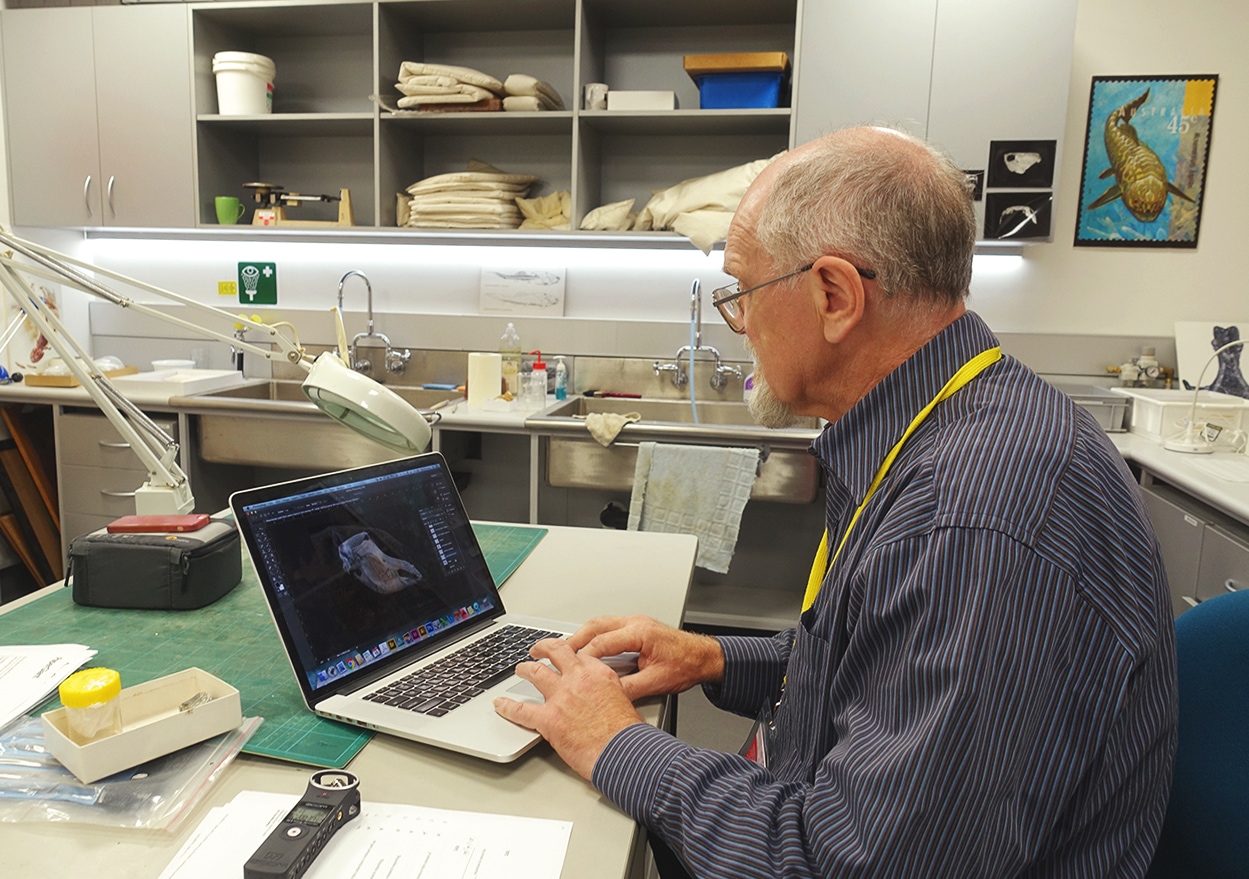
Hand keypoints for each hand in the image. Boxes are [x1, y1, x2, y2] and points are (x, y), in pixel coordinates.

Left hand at [493, 638, 643, 779]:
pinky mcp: (548, 719)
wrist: (623, 752)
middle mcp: (578, 679)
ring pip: (535, 673)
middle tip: (538, 650)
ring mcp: (561, 697)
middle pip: (556, 652)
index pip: (580, 656)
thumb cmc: (628, 735)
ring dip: (525, 669)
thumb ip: (608, 694)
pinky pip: (521, 710)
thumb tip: (602, 700)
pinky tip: (500, 704)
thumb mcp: (625, 701)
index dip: (571, 656)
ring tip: (520, 668)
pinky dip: (507, 707)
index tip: (568, 658)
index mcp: (599, 674)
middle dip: (544, 648)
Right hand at [568, 615, 724, 701]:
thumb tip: (607, 696)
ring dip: (582, 636)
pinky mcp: (637, 627)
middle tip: (556, 652)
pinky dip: (594, 636)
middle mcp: (636, 623)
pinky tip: (587, 648)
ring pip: (600, 624)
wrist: (704, 658)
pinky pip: (608, 627)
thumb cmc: (686, 665)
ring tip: (565, 650)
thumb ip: (629, 688)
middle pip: (595, 626)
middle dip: (573, 639)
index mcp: (640, 633)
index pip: (602, 642)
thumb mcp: (657, 682)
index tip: (570, 668)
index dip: (583, 657)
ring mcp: (636, 622)